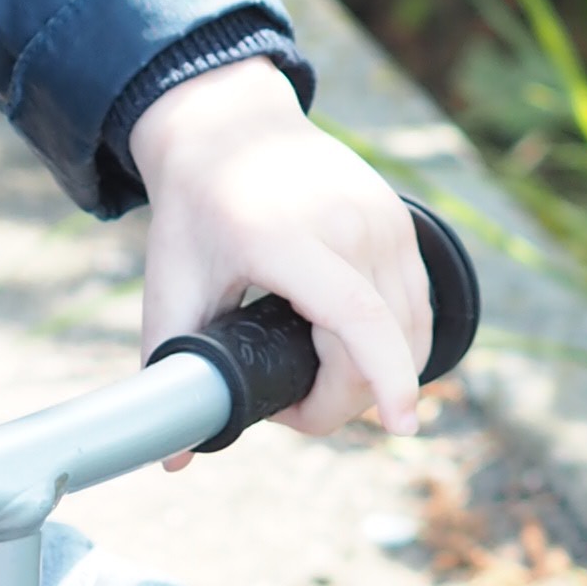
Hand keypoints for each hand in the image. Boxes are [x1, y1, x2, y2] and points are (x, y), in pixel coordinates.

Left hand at [129, 59, 429, 454]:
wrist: (229, 127)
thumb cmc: (193, 210)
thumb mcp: (168, 285)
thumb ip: (170, 368)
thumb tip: (174, 458)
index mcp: (287, 239)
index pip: (360, 319)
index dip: (386, 380)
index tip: (401, 429)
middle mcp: (350, 225)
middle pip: (384, 339)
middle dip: (349, 398)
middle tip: (292, 410)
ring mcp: (385, 219)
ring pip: (412, 327)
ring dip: (378, 374)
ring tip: (314, 382)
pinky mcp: (402, 221)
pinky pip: (417, 302)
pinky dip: (397, 343)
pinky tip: (356, 358)